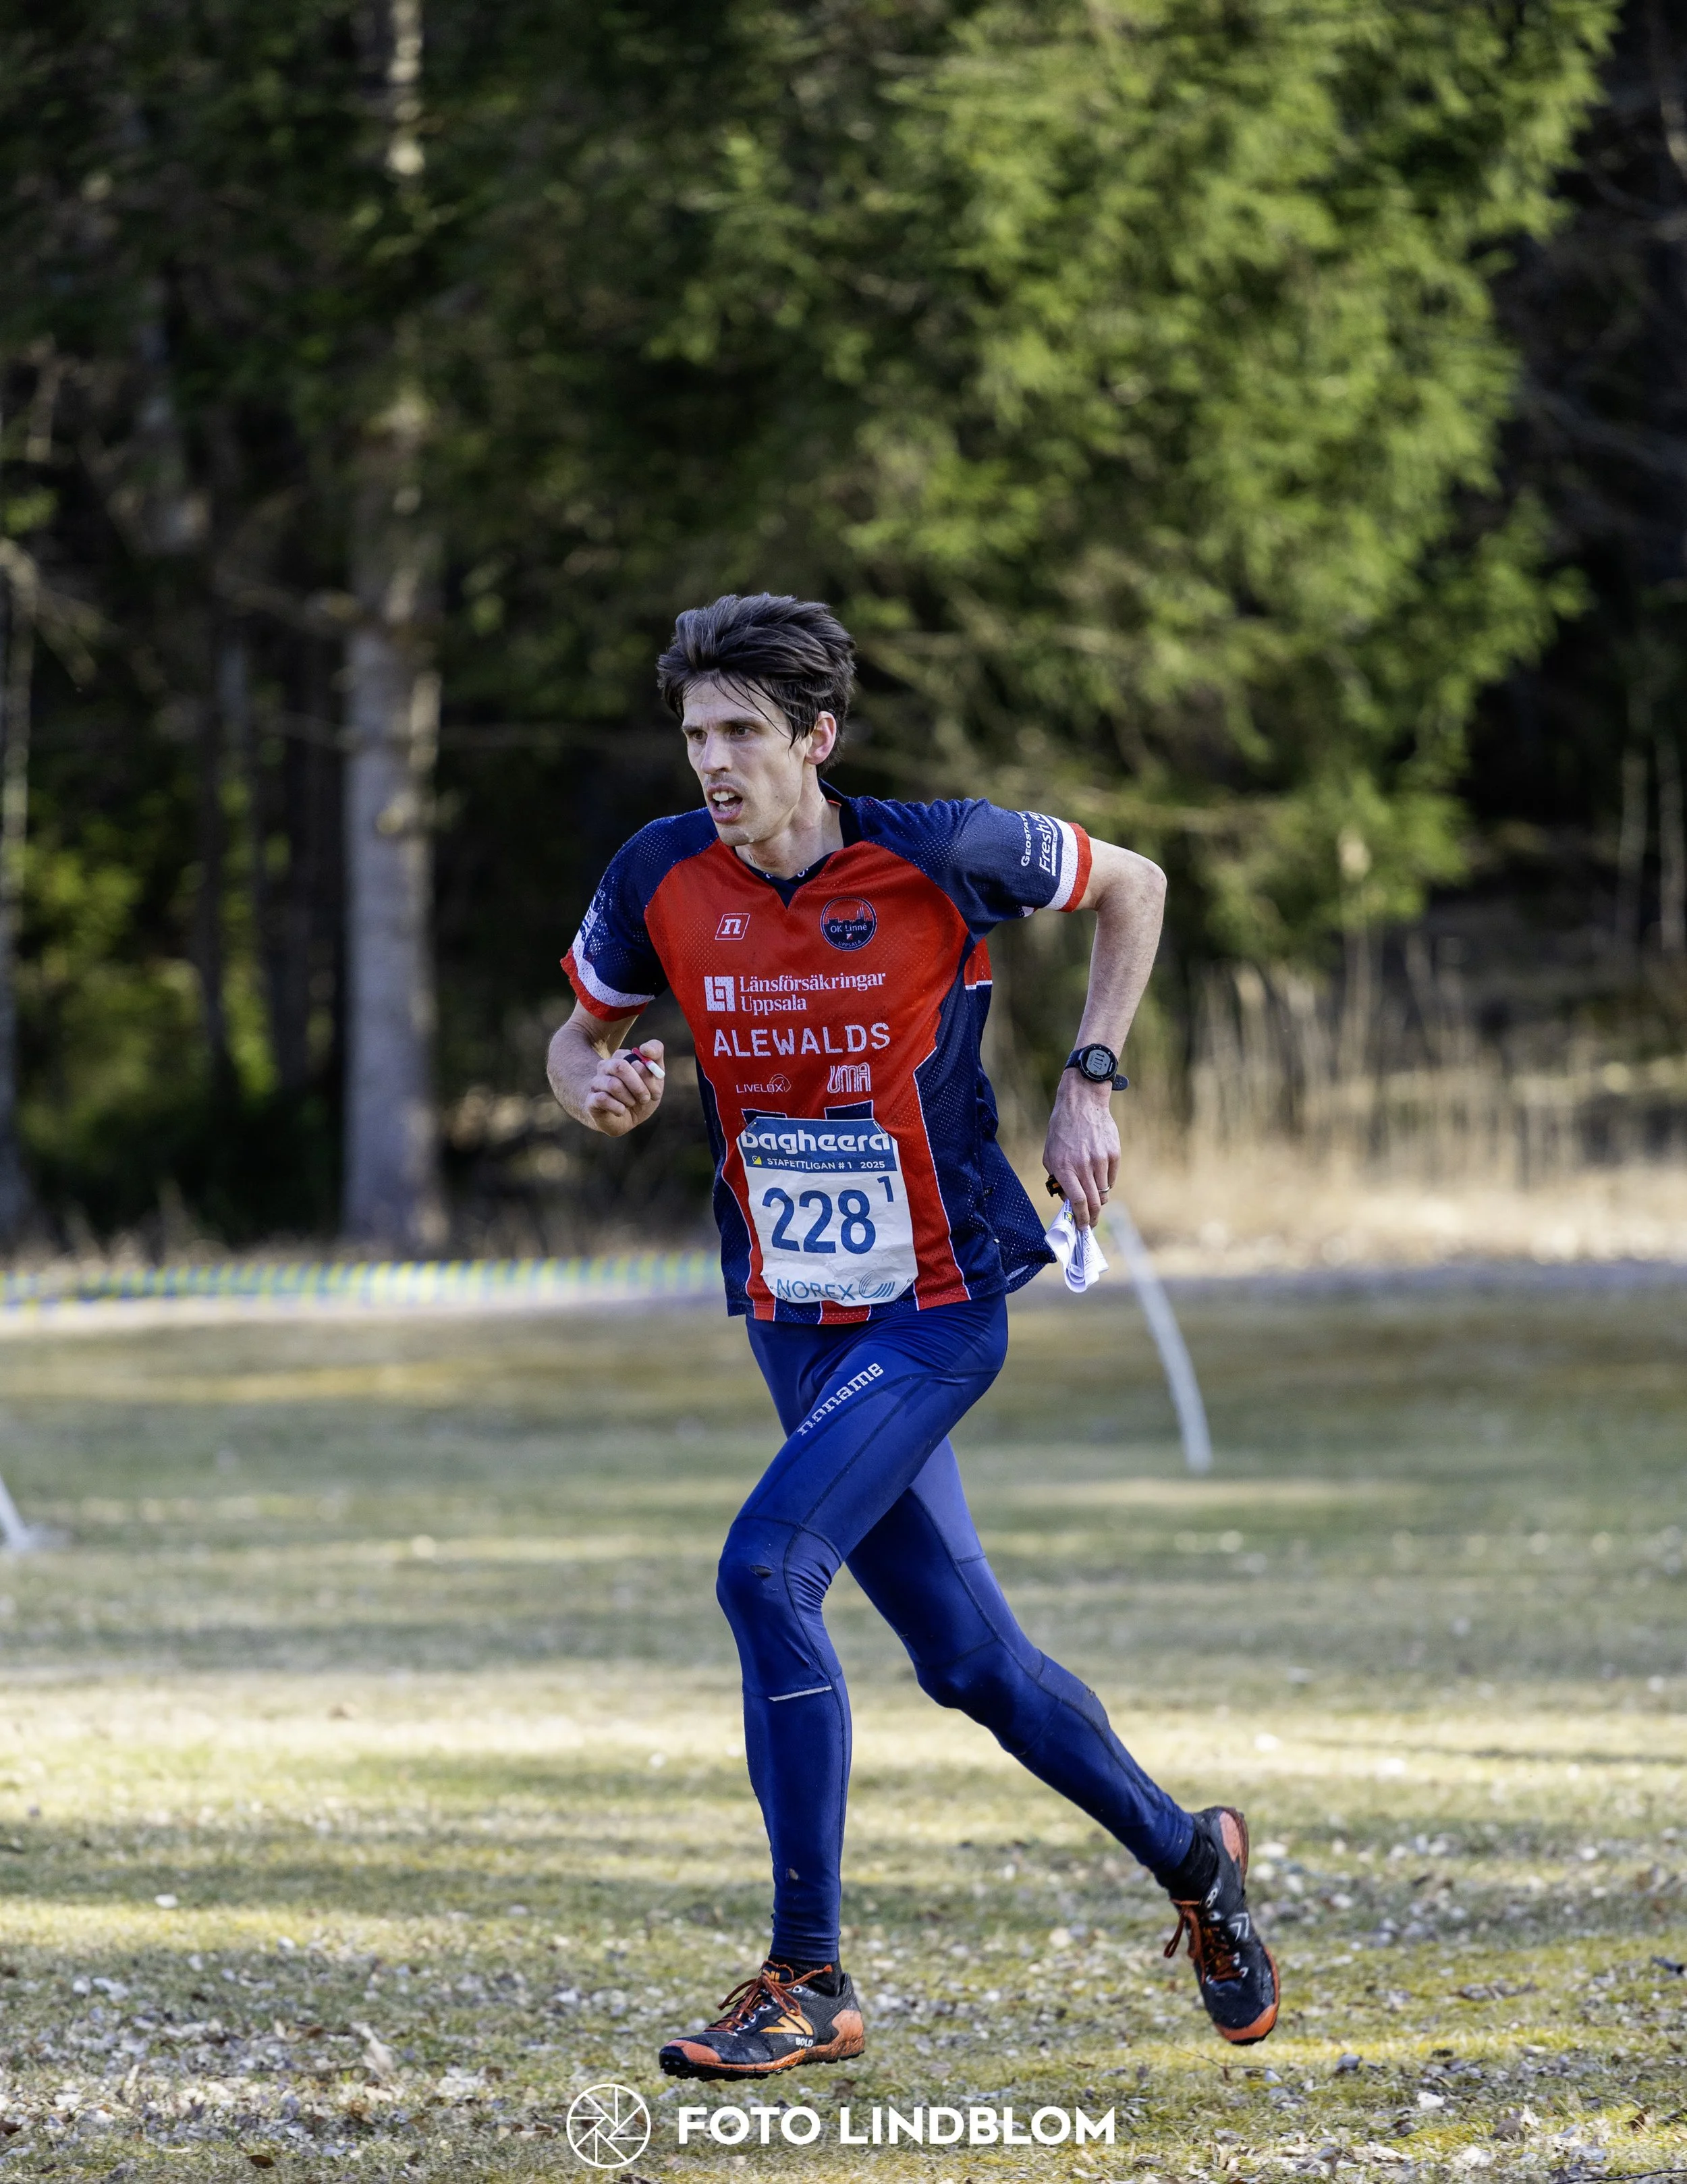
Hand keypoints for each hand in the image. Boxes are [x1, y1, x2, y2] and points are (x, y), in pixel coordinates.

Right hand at [582, 1040, 665, 1136]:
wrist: (625, 1120)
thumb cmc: (640, 1096)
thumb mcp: (656, 1079)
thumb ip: (656, 1059)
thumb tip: (645, 1049)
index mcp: (623, 1057)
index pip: (638, 1054)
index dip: (650, 1070)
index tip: (658, 1083)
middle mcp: (606, 1066)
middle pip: (621, 1067)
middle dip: (638, 1086)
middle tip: (645, 1098)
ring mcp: (597, 1082)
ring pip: (613, 1085)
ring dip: (629, 1099)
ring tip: (631, 1104)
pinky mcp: (591, 1099)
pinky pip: (603, 1099)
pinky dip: (618, 1108)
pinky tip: (621, 1111)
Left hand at [1042, 1074, 1118, 1228]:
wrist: (1082, 1104)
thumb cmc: (1062, 1131)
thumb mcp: (1050, 1155)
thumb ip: (1058, 1179)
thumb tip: (1068, 1200)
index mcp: (1064, 1167)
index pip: (1077, 1201)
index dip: (1081, 1218)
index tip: (1083, 1228)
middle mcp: (1083, 1165)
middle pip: (1093, 1201)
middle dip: (1092, 1217)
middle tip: (1091, 1224)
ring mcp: (1101, 1160)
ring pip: (1103, 1191)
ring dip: (1098, 1200)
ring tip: (1094, 1200)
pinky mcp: (1114, 1154)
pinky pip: (1111, 1177)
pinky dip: (1105, 1182)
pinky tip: (1099, 1176)